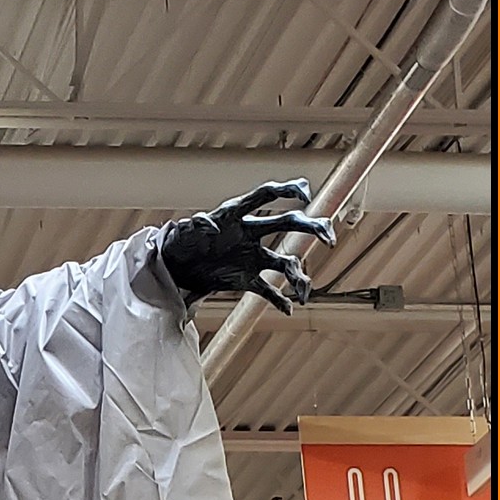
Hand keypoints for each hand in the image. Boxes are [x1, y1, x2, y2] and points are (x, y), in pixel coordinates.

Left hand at [159, 180, 335, 314]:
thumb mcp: (183, 232)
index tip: (304, 195)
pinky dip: (279, 300)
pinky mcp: (245, 279)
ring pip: (285, 262)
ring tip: (303, 293)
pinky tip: (289, 308)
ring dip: (299, 276)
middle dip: (311, 228)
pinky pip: (267, 290)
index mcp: (235, 215)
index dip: (286, 191)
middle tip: (328, 238)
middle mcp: (249, 233)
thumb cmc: (178, 242)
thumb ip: (195, 225)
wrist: (171, 267)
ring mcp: (251, 257)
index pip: (265, 196)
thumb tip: (207, 223)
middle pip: (288, 224)